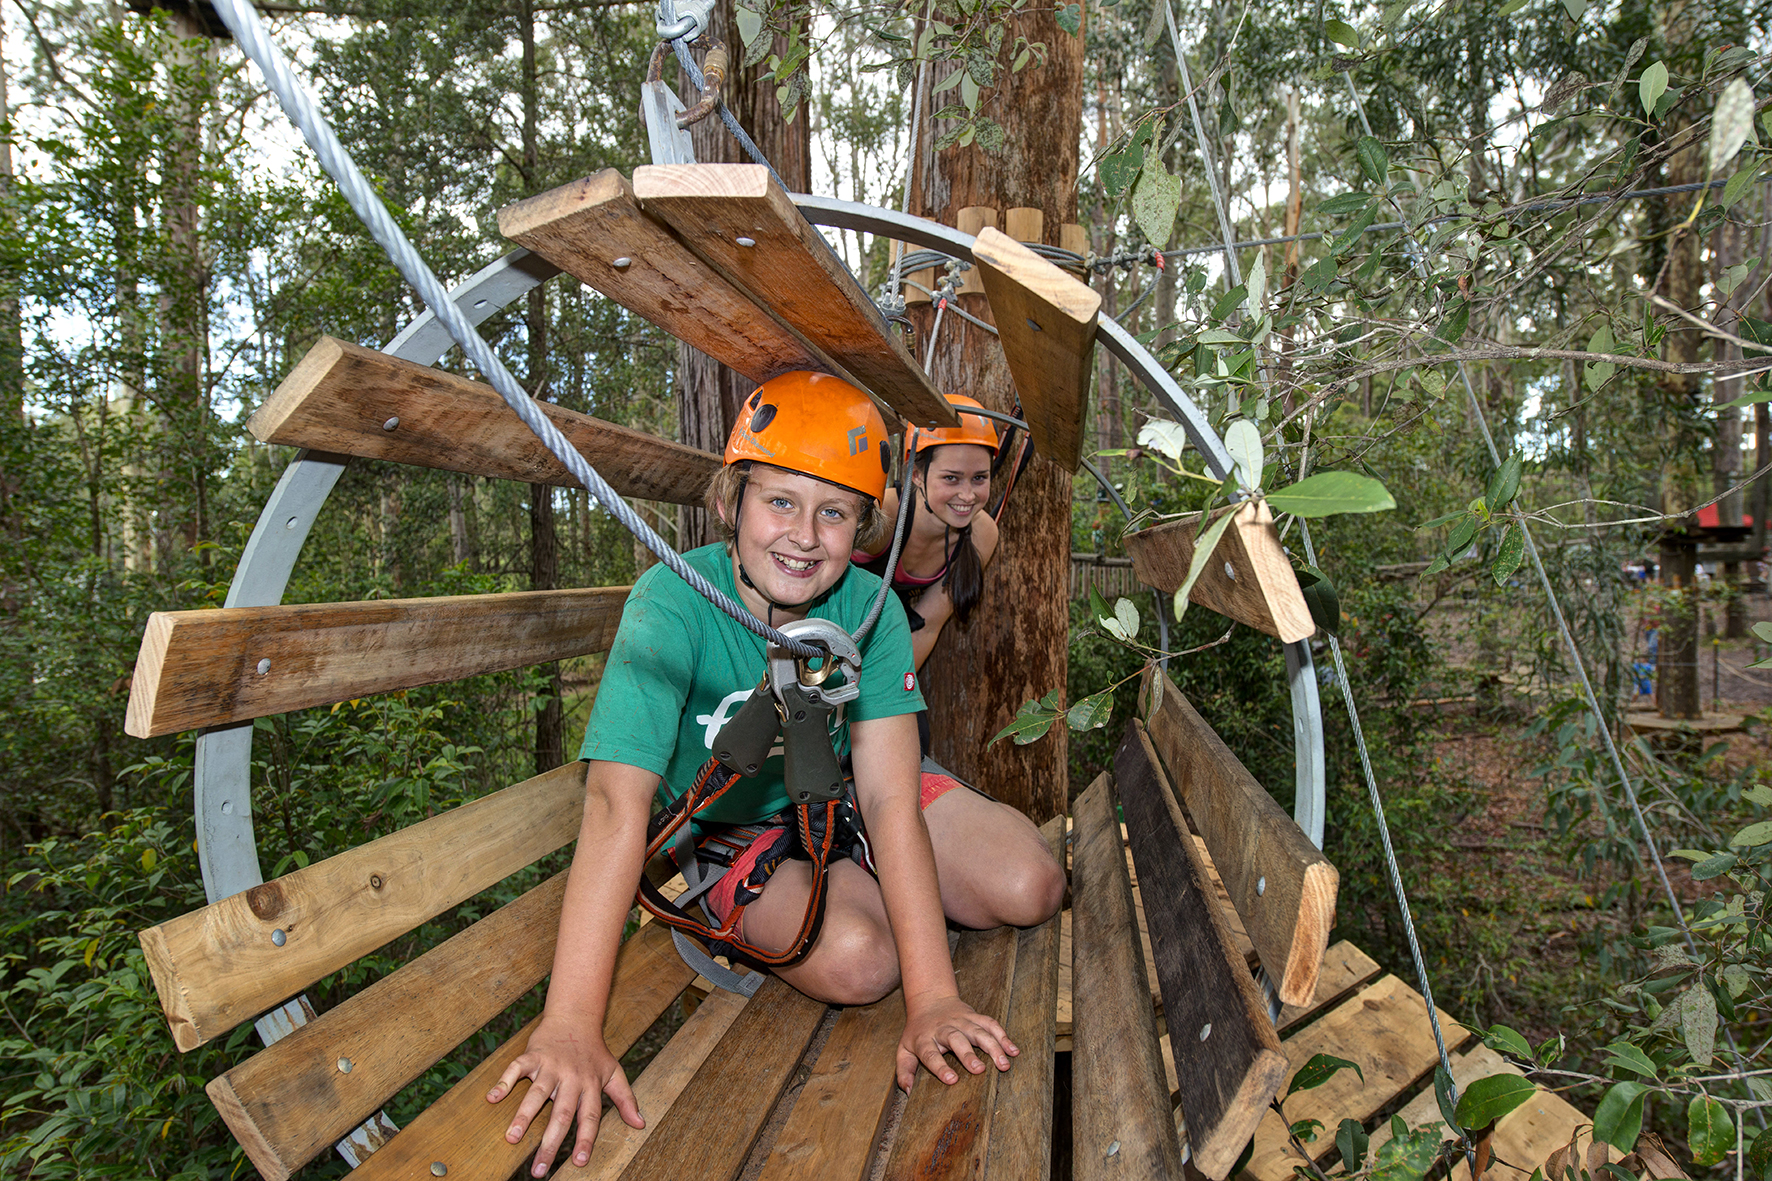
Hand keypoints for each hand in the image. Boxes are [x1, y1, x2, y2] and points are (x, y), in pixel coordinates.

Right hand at [486, 1013, 642, 1175]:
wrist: (576, 1016)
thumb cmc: (594, 1051)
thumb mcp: (614, 1072)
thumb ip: (626, 1099)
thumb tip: (641, 1124)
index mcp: (590, 1085)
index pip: (590, 1117)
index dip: (586, 1139)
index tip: (579, 1163)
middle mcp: (571, 1077)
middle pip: (561, 1114)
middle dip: (550, 1143)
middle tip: (538, 1170)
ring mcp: (551, 1065)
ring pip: (537, 1093)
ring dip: (523, 1116)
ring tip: (512, 1138)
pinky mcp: (534, 1054)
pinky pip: (517, 1067)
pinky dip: (504, 1081)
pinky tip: (492, 1098)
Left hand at [896, 994, 1018, 1089]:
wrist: (929, 1000)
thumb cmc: (917, 1032)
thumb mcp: (904, 1049)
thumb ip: (904, 1071)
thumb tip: (908, 1091)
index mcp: (924, 1039)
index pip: (930, 1054)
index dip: (940, 1067)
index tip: (952, 1080)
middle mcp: (944, 1028)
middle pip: (956, 1039)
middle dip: (968, 1054)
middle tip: (979, 1070)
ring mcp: (961, 1021)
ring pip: (978, 1031)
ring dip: (993, 1046)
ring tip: (1004, 1064)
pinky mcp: (974, 1016)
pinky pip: (990, 1024)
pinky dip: (1003, 1036)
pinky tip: (1013, 1051)